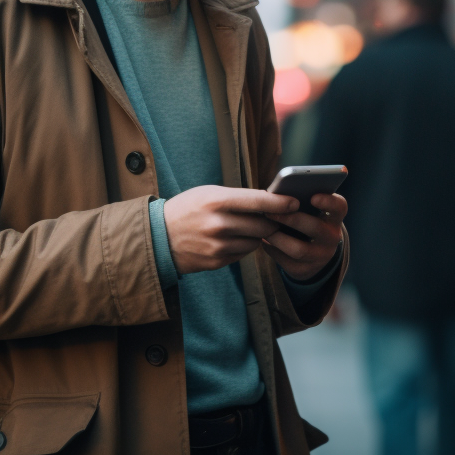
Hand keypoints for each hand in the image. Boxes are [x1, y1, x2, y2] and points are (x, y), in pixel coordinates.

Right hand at [163, 186, 298, 274]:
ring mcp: (218, 246)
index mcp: (216, 201)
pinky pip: (244, 253)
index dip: (280, 202)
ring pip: (256, 241)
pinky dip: (244, 246)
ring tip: (247, 226)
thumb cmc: (187, 209)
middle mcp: (219, 224)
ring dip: (258, 234)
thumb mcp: (208, 194)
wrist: (158, 237)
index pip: (258, 201)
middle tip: (276, 216)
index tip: (295, 202)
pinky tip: (233, 238)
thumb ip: (237, 197)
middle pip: (263, 224)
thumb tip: (270, 200)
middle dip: (272, 221)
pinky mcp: (217, 261)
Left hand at [261, 192, 346, 281]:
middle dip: (290, 219)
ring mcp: (321, 256)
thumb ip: (299, 201)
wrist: (311, 253)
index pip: (339, 207)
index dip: (328, 202)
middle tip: (269, 212)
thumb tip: (276, 194)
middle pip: (315, 227)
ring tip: (264, 229)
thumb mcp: (309, 211)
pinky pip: (286, 262)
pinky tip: (264, 240)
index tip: (313, 197)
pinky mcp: (306, 270)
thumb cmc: (305, 220)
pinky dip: (272, 250)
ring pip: (298, 249)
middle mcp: (332, 237)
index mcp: (334, 217)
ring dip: (278, 238)